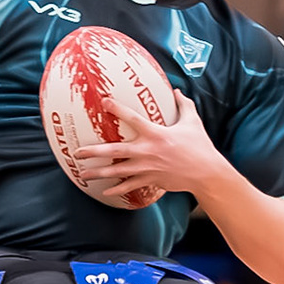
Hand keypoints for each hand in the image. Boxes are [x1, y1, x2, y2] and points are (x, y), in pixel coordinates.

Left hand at [73, 92, 225, 203]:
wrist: (206, 173)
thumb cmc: (200, 146)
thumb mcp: (193, 122)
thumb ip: (183, 105)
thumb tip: (177, 90)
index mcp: (155, 133)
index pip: (132, 118)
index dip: (117, 108)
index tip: (103, 101)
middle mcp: (147, 151)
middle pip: (114, 150)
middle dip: (93, 151)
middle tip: (77, 152)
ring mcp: (147, 168)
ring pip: (117, 171)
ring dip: (98, 173)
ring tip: (82, 173)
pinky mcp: (151, 180)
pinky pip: (129, 186)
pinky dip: (116, 190)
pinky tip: (104, 192)